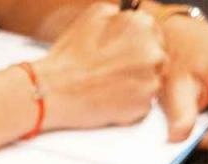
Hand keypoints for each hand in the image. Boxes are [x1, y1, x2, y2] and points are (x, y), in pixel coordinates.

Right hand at [36, 5, 165, 132]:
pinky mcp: (142, 107)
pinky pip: (142, 105)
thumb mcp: (92, 17)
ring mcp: (150, 81)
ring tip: (107, 87)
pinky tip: (107, 100)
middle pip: (156, 59)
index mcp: (143, 25)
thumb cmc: (69, 56)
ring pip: (150, 82)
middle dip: (138, 66)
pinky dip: (128, 105)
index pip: (154, 34)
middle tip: (113, 73)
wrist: (52, 91)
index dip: (136, 46)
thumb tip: (127, 15)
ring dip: (134, 85)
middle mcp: (153, 52)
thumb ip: (118, 13)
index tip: (122, 55)